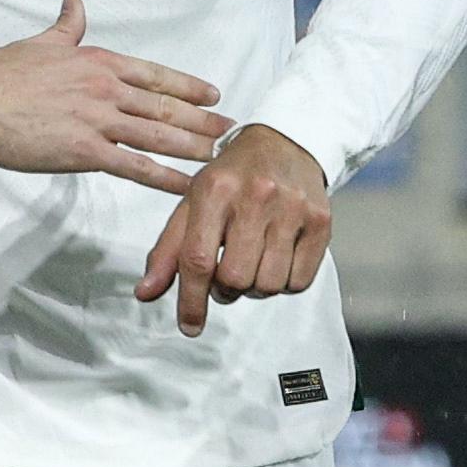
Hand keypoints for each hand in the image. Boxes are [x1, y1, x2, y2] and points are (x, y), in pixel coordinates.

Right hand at [0, 0, 229, 196]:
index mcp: (99, 63)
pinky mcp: (86, 152)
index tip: (212, 95)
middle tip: (231, 130)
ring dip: (193, 146)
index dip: (187, 87)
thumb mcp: (41, 42)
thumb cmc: (2, 74)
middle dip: (202, 120)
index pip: (155, 75)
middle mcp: (107, 89)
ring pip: (158, 135)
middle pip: (165, 106)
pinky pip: (135, 167)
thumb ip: (67, 26)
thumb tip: (75, 2)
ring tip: (219, 157)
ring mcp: (99, 121)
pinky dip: (165, 177)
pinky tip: (188, 185)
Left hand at [135, 124, 332, 338]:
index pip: (198, 259)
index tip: (189, 325)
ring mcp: (292, 208)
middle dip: (225, 290)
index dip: (190, 300)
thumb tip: (145, 293)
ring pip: (268, 284)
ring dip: (255, 288)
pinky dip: (284, 283)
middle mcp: (256, 196)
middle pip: (235, 278)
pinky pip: (299, 281)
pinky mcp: (321, 221)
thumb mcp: (192, 203)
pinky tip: (276, 260)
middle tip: (226, 275)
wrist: (285, 141)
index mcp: (214, 189)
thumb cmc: (231, 178)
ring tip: (251, 264)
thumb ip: (168, 250)